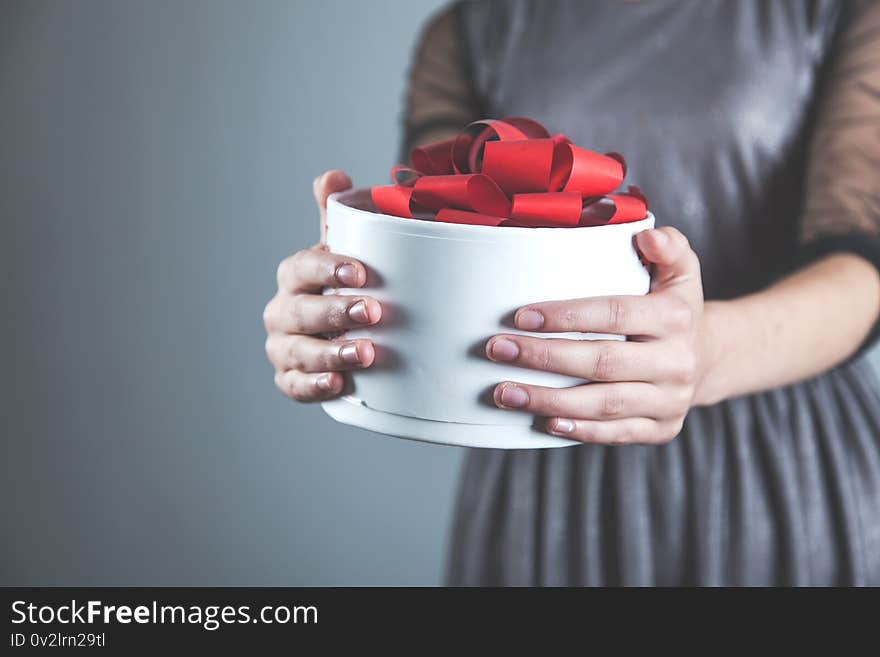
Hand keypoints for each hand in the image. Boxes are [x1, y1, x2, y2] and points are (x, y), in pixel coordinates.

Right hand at [263, 170, 380, 401]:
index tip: (361, 272)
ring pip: (298, 351)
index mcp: (295, 275)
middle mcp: (283, 311)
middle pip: (300, 311)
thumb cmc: (346, 287)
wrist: (346, 333)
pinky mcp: (290, 378)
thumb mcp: (345, 251)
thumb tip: (331, 176)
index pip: (302, 267)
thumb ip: (339, 218)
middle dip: (334, 311)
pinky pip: (294, 386)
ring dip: (330, 353)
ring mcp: (284, 347)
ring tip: (365, 353)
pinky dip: (314, 386)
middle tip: (373, 311)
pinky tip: (339, 383)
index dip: (327, 268)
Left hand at [486, 227, 705, 444]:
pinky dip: (580, 430)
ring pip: (604, 404)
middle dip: (544, 357)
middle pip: (602, 362)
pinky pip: (617, 434)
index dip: (566, 317)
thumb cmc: (674, 307)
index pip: (614, 315)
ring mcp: (670, 399)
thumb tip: (647, 236)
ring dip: (549, 400)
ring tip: (505, 392)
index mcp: (676, 317)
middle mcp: (677, 361)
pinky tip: (544, 422)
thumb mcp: (680, 270)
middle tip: (498, 350)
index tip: (520, 317)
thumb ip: (668, 246)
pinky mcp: (662, 428)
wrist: (708, 357)